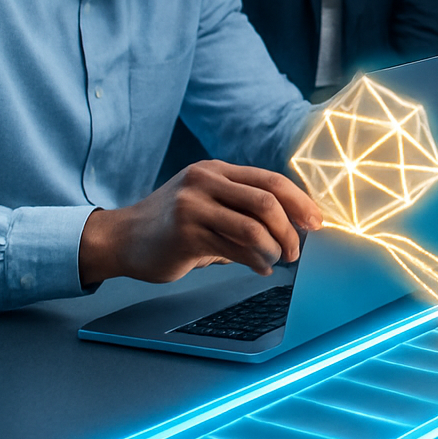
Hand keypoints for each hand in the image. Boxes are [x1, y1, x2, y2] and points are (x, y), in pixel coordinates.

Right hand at [78, 160, 323, 287]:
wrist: (121, 239)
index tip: (316, 221)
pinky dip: (255, 261)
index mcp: (216, 169)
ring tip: (278, 260)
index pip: (270, 179)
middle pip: (267, 200)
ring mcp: (194, 205)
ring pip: (253, 226)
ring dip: (274, 247)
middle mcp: (206, 181)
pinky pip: (234, 249)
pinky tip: (260, 268)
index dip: (299, 201)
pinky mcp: (186, 233)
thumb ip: (241, 206)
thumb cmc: (171, 224)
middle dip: (291, 228)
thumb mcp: (205, 201)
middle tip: (298, 249)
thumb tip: (291, 225)